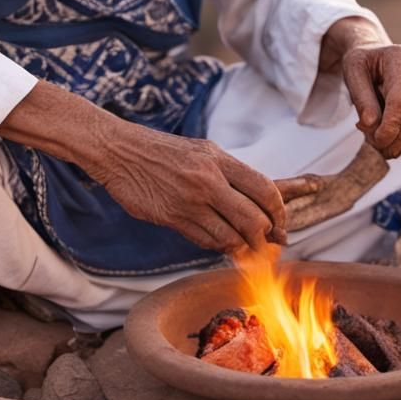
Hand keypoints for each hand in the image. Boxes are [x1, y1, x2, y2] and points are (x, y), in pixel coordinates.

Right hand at [90, 123, 286, 253]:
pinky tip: (220, 242)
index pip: (266, 190)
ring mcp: (190, 201)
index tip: (280, 226)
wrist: (120, 151)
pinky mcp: (172, 218)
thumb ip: (230, 175)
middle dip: (264, 237)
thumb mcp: (202, 151)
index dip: (279, 214)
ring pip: (231, 237)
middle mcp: (208, 180)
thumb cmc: (164, 151)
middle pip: (254, 220)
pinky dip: (218, 247)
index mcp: (219, 159)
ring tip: (245, 248)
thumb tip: (260, 204)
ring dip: (242, 248)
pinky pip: (206, 241)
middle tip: (266, 244)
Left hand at [319, 20, 400, 158]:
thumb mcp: (352, 74)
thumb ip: (362, 99)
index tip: (377, 141)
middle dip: (397, 136)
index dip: (391, 124)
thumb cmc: (361, 64)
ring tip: (384, 149)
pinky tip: (395, 143)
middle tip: (377, 148)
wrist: (372, 56)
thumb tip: (371, 125)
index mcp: (398, 56)